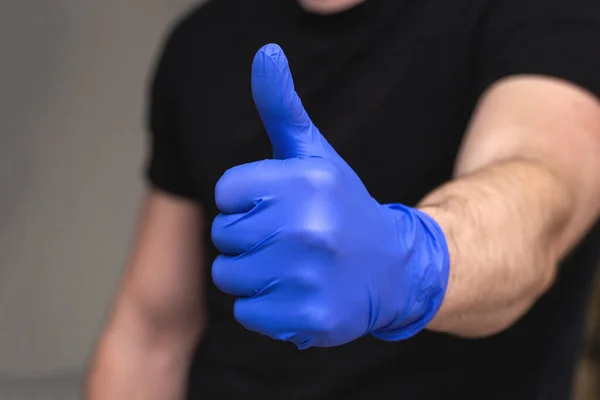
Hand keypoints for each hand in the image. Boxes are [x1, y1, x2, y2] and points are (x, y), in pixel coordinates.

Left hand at [211, 43, 449, 348]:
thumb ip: (282, 106)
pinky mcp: (310, 319)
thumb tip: (265, 51)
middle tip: (289, 238)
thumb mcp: (314, 154)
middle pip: (224, 236)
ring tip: (291, 266)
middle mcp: (309, 229)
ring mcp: (310, 277)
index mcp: (305, 182)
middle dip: (248, 237)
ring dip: (253, 273)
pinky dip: (267, 307)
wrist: (395, 267)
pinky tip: (298, 293)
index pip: (225, 193)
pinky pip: (249, 313)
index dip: (246, 200)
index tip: (276, 205)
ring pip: (230, 275)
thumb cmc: (341, 206)